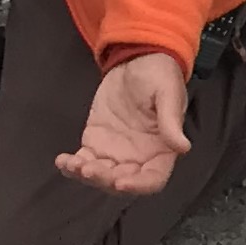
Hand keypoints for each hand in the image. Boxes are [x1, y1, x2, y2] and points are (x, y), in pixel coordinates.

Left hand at [56, 50, 189, 197]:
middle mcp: (138, 158)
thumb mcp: (168, 91)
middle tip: (88, 168)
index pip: (152, 180)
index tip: (120, 182)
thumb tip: (183, 147)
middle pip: (121, 182)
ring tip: (72, 164)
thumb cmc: (159, 73)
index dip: (137, 186)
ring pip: (100, 176)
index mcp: (161, 150)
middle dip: (104, 180)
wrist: (136, 59)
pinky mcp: (96, 144)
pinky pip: (84, 161)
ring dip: (85, 175)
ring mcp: (116, 153)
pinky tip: (63, 161)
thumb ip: (171, 120)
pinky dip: (72, 166)